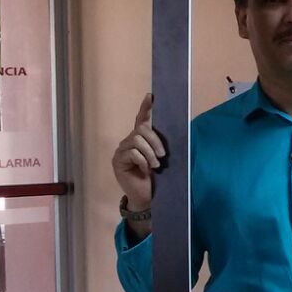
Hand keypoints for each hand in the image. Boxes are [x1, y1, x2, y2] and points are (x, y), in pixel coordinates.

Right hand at [111, 93, 164, 207]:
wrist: (146, 196)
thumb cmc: (156, 178)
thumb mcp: (160, 158)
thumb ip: (159, 145)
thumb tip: (173, 130)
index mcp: (140, 139)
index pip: (140, 119)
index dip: (145, 107)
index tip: (151, 96)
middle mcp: (128, 141)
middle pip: (141, 129)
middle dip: (154, 140)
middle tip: (162, 155)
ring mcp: (121, 150)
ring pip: (137, 141)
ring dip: (149, 153)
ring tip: (155, 165)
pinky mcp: (117, 160)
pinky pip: (132, 153)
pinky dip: (142, 161)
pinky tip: (145, 170)